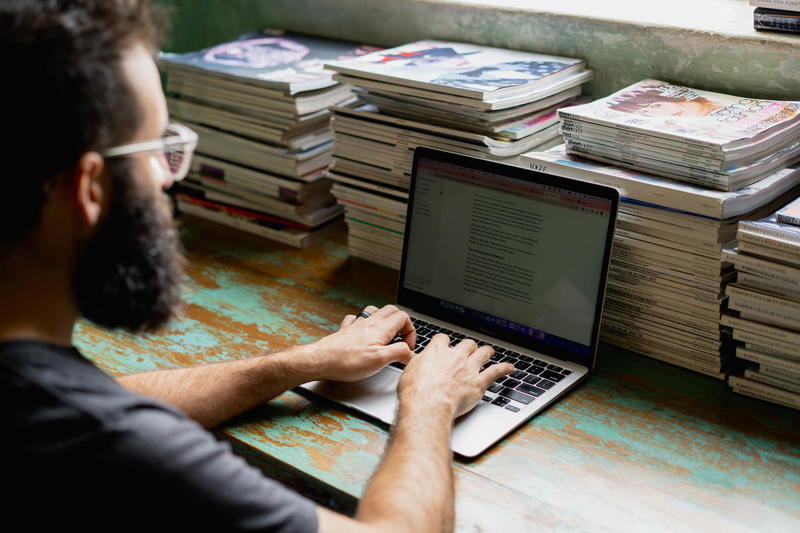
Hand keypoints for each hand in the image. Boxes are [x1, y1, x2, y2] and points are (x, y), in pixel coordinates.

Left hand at [308, 305, 415, 381]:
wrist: (321, 360)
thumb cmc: (347, 361)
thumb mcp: (379, 360)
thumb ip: (399, 353)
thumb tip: (410, 353)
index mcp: (380, 328)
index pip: (403, 317)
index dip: (411, 331)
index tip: (407, 347)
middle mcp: (369, 323)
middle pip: (392, 311)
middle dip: (401, 323)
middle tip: (400, 340)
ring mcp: (356, 325)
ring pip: (375, 311)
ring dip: (384, 319)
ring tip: (386, 334)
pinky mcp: (346, 331)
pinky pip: (357, 319)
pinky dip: (364, 323)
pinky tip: (363, 332)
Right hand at [397, 334, 513, 418]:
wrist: (428, 405)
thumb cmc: (415, 392)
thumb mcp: (408, 372)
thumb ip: (418, 364)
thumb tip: (418, 362)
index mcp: (436, 351)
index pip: (443, 339)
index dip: (445, 342)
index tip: (445, 345)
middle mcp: (455, 356)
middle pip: (466, 343)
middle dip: (468, 346)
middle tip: (469, 350)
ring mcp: (469, 368)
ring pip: (483, 353)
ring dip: (486, 352)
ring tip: (489, 352)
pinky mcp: (478, 382)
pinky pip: (495, 371)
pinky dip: (504, 368)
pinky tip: (510, 367)